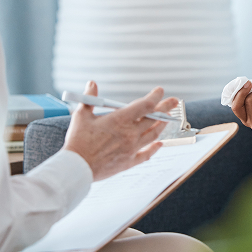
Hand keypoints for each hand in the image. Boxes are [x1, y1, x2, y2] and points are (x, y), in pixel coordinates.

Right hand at [62, 81, 177, 180]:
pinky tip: (159, 144)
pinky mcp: (128, 162)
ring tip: (167, 119)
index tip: (160, 91)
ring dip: (162, 125)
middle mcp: (130, 133)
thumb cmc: (78, 141)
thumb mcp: (81, 115)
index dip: (155, 96)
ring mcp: (131, 148)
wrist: (77, 167)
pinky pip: (146, 154)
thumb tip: (91, 84)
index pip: (145, 105)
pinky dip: (154, 148)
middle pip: (154, 118)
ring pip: (153, 134)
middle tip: (174, 101)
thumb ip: (89, 98)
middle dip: (165, 108)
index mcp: (120, 120)